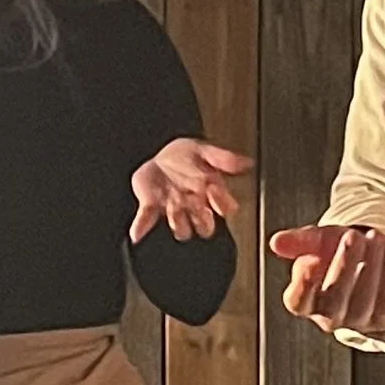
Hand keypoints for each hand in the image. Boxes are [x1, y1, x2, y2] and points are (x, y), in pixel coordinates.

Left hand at [131, 138, 250, 243]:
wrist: (157, 152)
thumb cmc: (184, 154)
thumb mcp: (203, 150)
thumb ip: (223, 158)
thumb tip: (247, 163)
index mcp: (209, 193)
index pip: (224, 209)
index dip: (222, 203)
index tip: (215, 190)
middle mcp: (193, 205)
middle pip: (205, 226)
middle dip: (202, 220)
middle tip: (196, 204)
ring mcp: (173, 208)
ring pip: (180, 228)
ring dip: (178, 222)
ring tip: (175, 207)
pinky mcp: (151, 206)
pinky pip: (146, 220)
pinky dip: (140, 228)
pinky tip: (137, 234)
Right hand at [270, 225, 384, 337]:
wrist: (372, 261)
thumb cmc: (337, 252)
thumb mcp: (317, 242)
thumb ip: (298, 242)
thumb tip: (276, 242)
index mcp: (305, 301)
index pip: (298, 301)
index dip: (303, 284)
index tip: (310, 259)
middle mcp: (329, 317)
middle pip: (334, 301)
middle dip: (344, 266)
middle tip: (351, 236)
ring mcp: (358, 321)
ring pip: (363, 300)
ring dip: (371, 265)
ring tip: (374, 237)